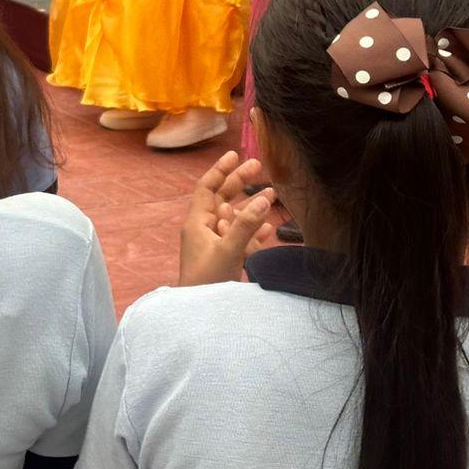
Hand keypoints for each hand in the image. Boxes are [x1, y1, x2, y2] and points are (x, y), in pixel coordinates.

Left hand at [180, 150, 276, 286]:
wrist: (199, 313)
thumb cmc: (207, 281)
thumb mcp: (228, 250)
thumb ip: (245, 225)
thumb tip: (263, 199)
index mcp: (197, 222)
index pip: (207, 187)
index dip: (220, 169)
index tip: (235, 154)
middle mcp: (203, 229)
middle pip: (222, 198)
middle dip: (239, 182)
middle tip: (258, 166)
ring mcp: (214, 244)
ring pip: (234, 218)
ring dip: (251, 207)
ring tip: (271, 194)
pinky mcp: (224, 259)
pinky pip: (240, 238)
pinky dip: (254, 231)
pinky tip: (269, 227)